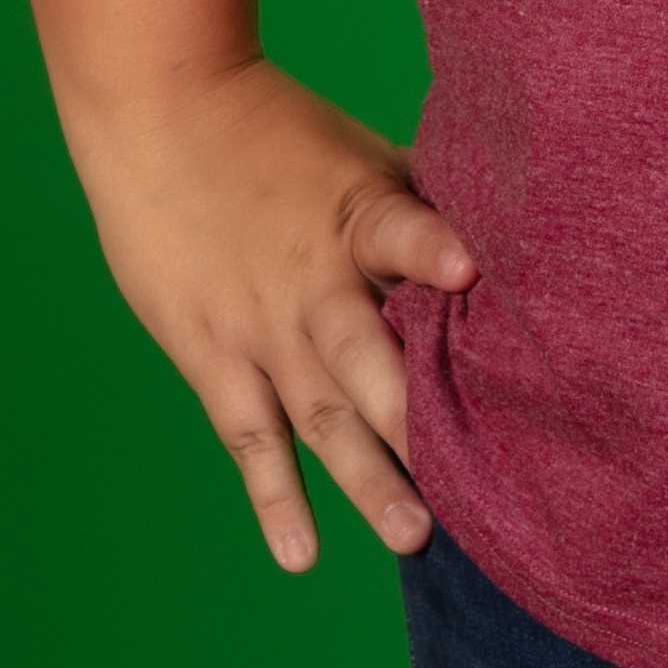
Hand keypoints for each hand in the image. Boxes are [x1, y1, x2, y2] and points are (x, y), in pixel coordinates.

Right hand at [64, 58, 477, 570]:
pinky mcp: (212, 357)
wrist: (160, 113)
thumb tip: (507, 240)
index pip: (402, 232)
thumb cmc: (279, 133)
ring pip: (321, 416)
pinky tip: (302, 555)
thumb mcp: (361, 156)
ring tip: (413, 535)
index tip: (473, 270)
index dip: (435, 250)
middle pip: (370, 359)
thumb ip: (422, 206)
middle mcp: (313, 282)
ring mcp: (261, 328)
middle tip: (476, 488)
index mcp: (358, 216)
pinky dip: (274, 497)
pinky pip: (250, 437)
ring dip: (367, 479)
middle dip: (420, 423)